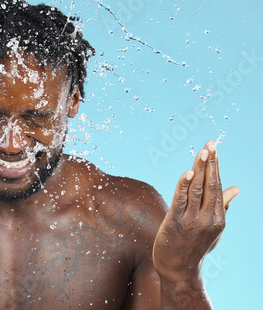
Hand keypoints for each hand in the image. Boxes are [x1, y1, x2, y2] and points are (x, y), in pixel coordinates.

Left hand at [152, 141, 239, 281]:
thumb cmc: (195, 246)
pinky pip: (180, 200)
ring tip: (202, 152)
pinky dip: (183, 186)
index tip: (214, 147)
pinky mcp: (175, 222)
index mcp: (219, 217)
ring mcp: (192, 220)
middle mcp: (208, 218)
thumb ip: (223, 205)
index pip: (217, 185)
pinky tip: (187, 173)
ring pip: (196, 189)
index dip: (215, 165)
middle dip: (210, 162)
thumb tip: (236, 188)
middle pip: (209, 184)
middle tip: (210, 143)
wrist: (178, 269)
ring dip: (198, 169)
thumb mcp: (213, 227)